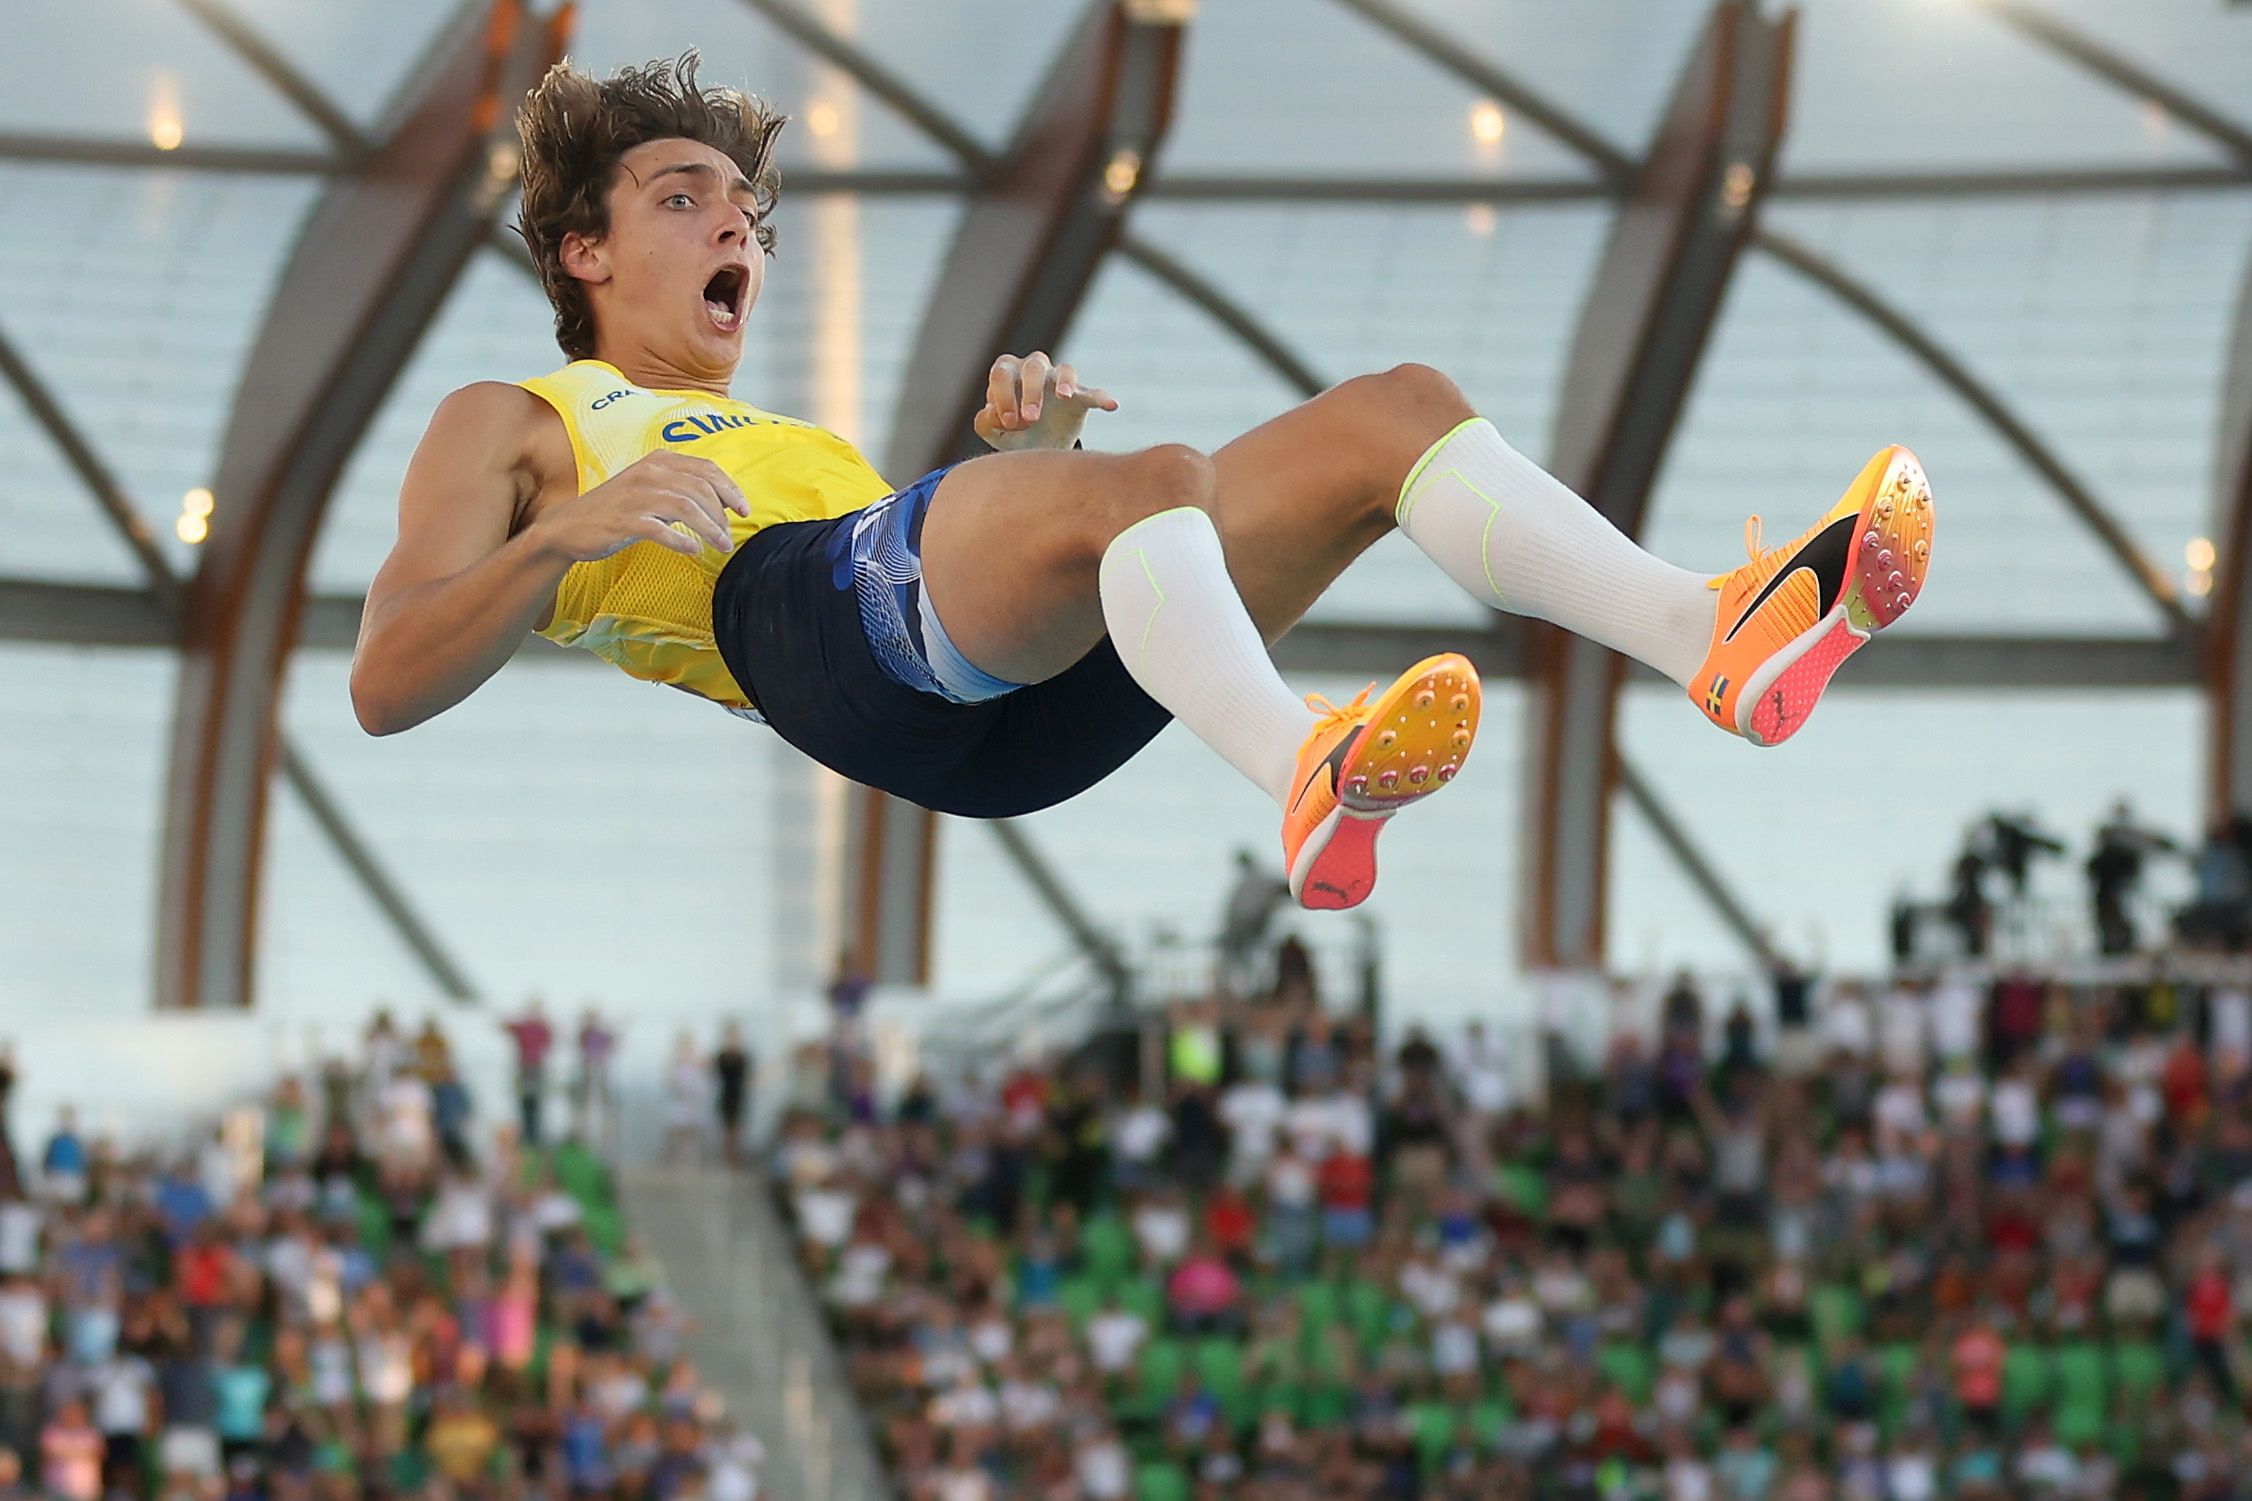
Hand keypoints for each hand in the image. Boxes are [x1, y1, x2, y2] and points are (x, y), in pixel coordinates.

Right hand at [528, 451, 749, 562]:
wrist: (568, 527)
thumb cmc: (616, 510)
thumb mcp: (649, 489)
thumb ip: (680, 489)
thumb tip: (719, 503)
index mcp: (658, 461)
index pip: (706, 469)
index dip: (731, 489)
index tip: (744, 510)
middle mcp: (648, 472)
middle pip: (701, 488)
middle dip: (723, 514)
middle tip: (730, 537)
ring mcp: (636, 495)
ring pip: (687, 507)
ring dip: (710, 529)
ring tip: (721, 546)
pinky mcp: (625, 520)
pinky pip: (661, 529)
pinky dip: (682, 541)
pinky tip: (692, 551)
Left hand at [973, 350, 1118, 451]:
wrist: (1038, 451)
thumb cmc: (1011, 434)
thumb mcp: (994, 433)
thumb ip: (985, 423)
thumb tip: (994, 414)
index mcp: (1008, 373)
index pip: (1001, 373)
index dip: (1003, 396)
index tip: (1008, 423)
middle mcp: (1033, 370)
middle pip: (1034, 366)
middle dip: (1031, 391)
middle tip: (1031, 419)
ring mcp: (1059, 382)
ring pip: (1065, 369)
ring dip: (1064, 383)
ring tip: (1064, 397)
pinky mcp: (1080, 398)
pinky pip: (1093, 393)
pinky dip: (1102, 397)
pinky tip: (1111, 406)